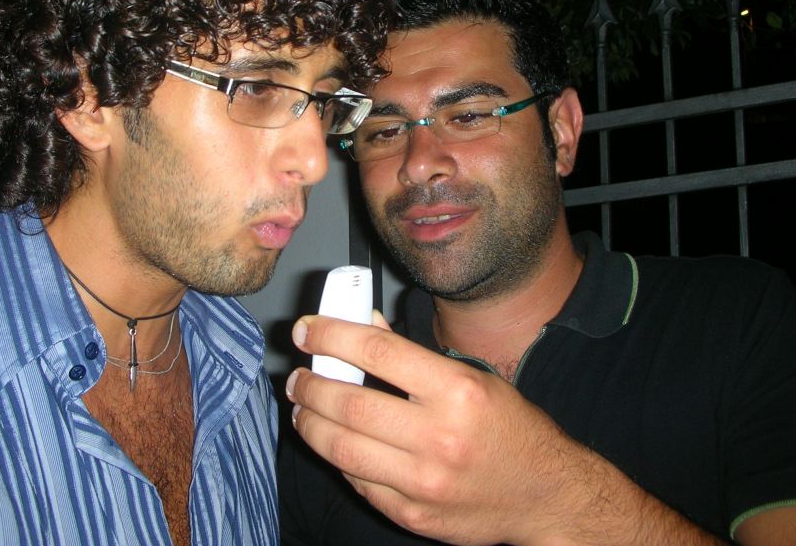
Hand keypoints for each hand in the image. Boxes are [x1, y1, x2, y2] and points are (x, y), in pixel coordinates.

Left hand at [286, 313, 721, 545]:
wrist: (547, 495)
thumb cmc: (511, 428)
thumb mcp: (473, 377)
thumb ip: (414, 356)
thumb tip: (361, 328)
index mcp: (457, 391)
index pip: (376, 352)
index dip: (330, 335)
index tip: (306, 329)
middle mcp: (439, 437)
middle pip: (348, 402)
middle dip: (309, 383)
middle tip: (297, 374)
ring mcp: (423, 482)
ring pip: (340, 448)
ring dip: (309, 422)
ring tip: (301, 407)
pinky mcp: (412, 514)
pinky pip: (357, 481)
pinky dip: (336, 457)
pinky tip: (334, 441)